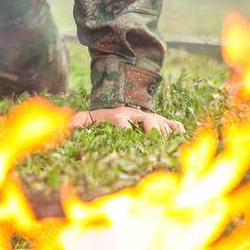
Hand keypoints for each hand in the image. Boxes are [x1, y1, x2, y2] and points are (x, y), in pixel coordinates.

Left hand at [69, 106, 183, 135]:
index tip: (126, 135)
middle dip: (152, 130)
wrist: (120, 101)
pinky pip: (173, 124)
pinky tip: (181, 138)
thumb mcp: (91, 117)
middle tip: (155, 143)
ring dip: (165, 134)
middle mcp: (137, 115)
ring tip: (167, 147)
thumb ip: (80, 121)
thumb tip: (68, 126)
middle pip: (148, 121)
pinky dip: (178, 130)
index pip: (122, 121)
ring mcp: (150, 117)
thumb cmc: (104, 116)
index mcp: (118, 116)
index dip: (124, 128)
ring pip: (161, 123)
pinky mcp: (161, 120)